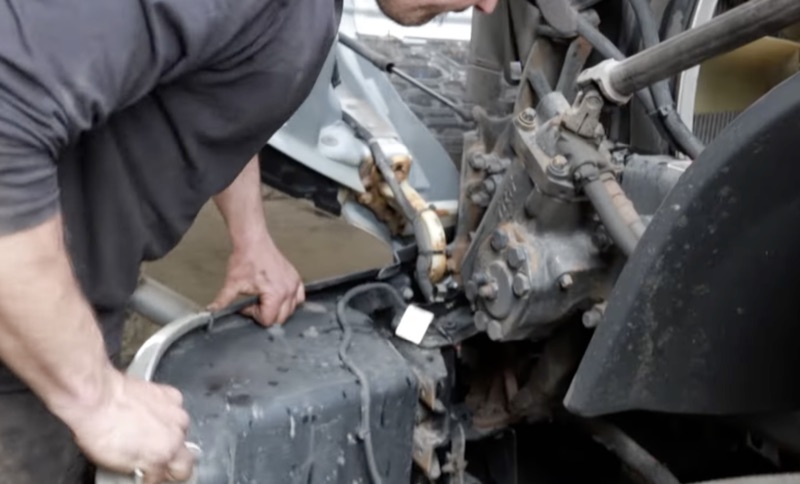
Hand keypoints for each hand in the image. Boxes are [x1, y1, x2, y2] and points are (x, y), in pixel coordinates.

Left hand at [62, 371, 193, 483]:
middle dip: (171, 459)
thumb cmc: (100, 427)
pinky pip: (175, 409)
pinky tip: (148, 414)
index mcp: (164, 455)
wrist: (95, 396)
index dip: (162, 476)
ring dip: (168, 434)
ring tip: (146, 432)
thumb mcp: (118, 463)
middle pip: (185, 456)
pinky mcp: (171, 395)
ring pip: (181, 430)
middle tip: (153, 457)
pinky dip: (165, 413)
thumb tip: (146, 470)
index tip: (152, 475)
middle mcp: (176, 433)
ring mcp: (175, 412)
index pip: (178, 474)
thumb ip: (142, 468)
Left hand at [209, 235, 304, 325]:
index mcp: (275, 295)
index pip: (268, 320)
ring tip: (265, 299)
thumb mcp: (232, 283)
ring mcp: (294, 284)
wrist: (253, 241)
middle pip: (280, 318)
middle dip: (266, 314)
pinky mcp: (296, 278)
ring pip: (291, 310)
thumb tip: (211, 312)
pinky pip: (299, 297)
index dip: (254, 315)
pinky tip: (279, 296)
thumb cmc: (246, 259)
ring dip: (278, 309)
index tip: (247, 304)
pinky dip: (291, 301)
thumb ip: (223, 301)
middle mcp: (288, 291)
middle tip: (254, 302)